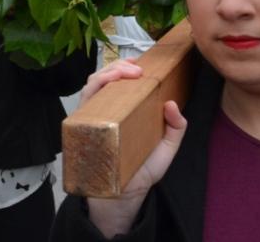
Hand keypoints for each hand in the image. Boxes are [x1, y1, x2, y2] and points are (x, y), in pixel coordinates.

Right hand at [79, 60, 187, 236]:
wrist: (126, 195)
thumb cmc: (142, 169)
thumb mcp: (166, 147)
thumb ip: (176, 127)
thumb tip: (172, 104)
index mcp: (123, 111)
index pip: (118, 81)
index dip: (125, 66)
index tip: (140, 64)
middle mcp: (105, 110)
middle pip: (104, 77)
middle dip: (118, 66)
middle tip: (136, 68)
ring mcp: (93, 117)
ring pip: (92, 83)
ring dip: (107, 72)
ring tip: (125, 72)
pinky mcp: (85, 125)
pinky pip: (84, 100)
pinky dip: (94, 87)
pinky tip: (106, 85)